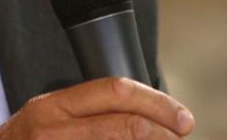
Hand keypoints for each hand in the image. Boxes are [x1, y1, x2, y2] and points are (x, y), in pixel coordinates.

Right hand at [0, 77, 194, 139]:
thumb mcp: (44, 123)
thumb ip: (82, 116)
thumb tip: (140, 117)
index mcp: (50, 108)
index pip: (113, 92)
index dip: (156, 103)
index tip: (180, 117)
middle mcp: (52, 130)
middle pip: (126, 125)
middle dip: (164, 131)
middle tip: (181, 135)